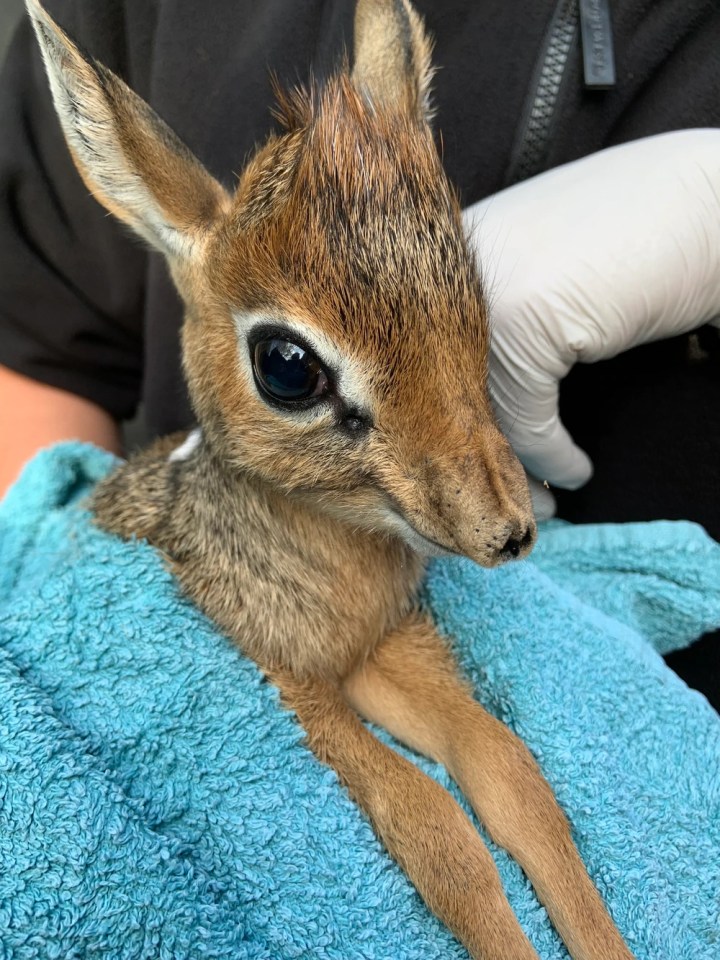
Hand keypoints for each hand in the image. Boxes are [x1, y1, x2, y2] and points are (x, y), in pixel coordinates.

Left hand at [463, 130, 719, 494]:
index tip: (480, 466)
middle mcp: (458, 266)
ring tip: (544, 502)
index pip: (433, 358)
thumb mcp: (548, 277)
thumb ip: (502, 321)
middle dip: (480, 458)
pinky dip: (552, 455)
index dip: (458, 421)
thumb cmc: (639, 237)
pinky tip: (575, 470)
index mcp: (457, 250)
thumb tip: (469, 405)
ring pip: (484, 410)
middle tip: (508, 503)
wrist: (710, 203)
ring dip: (516, 470)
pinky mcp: (526, 318)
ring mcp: (487, 288)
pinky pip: (526, 416)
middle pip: (448, 387)